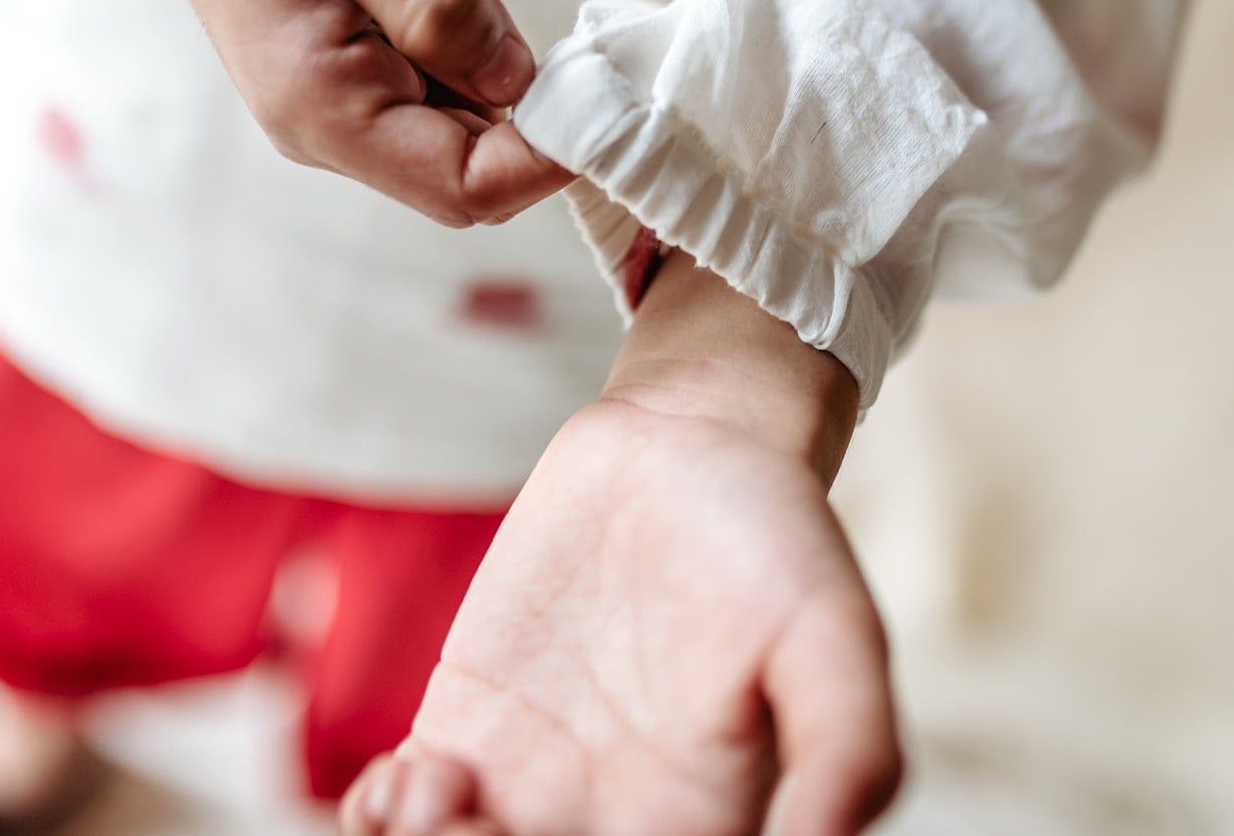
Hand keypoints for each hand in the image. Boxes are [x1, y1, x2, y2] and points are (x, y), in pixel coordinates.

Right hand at [90, 0, 569, 226]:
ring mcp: (342, 100)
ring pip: (465, 138)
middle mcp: (328, 125)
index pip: (461, 187)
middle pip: (470, 176)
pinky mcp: (359, 67)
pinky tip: (494, 12)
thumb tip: (512, 77)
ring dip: (521, 97)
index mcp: (315, 104)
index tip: (605, 92)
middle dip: (543, 129)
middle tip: (598, 50)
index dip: (546, 158)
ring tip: (553, 24)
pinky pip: (445, 94)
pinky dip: (488, 66)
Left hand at [339, 257, 901, 835]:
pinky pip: (411, 810)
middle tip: (473, 821)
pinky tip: (407, 778)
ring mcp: (533, 778)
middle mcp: (611, 818)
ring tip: (438, 786)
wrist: (689, 437)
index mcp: (700, 827)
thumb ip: (847, 746)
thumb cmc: (776, 533)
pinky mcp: (473, 721)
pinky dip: (386, 820)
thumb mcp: (832, 630)